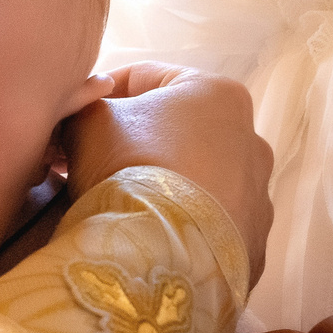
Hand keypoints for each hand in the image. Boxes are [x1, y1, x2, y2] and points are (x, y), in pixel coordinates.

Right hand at [63, 63, 271, 287]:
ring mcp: (259, 197)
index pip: (146, 78)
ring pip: (197, 181)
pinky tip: (151, 237)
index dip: (101, 96)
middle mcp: (251, 140)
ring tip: (121, 207)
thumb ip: (83, 106)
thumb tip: (79, 117)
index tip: (73, 119)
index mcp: (219, 93)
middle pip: (177, 132)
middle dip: (134, 144)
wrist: (162, 254)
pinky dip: (181, 227)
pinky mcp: (253, 244)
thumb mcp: (89, 121)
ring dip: (161, 186)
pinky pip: (207, 227)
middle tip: (88, 164)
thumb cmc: (129, 167)